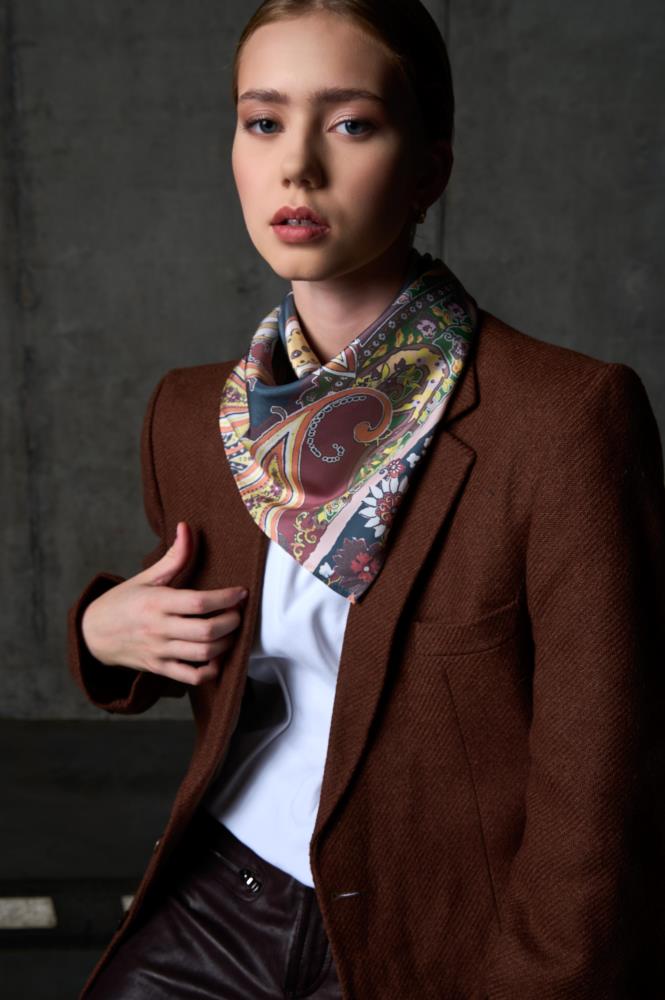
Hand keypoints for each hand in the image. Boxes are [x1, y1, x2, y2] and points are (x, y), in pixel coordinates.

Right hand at [81, 521, 246, 685]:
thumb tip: (186, 527)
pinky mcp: (159, 669)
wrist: (92, 635)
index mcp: (156, 602)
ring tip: (231, 631)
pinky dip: (211, 670)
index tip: (241, 593)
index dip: (226, 598)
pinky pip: (192, 677)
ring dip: (226, 644)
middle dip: (232, 622)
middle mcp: (159, 629)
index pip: (199, 603)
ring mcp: (159, 651)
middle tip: (239, 613)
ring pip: (203, 654)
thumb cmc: (122, 602)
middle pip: (206, 631)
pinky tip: (217, 656)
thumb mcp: (145, 577)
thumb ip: (173, 557)